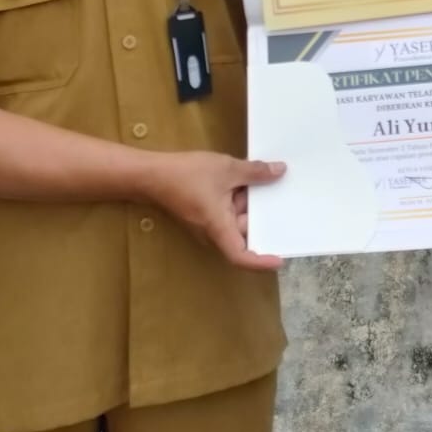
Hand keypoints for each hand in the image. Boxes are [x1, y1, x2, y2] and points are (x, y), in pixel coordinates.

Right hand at [145, 151, 285, 270]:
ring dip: (247, 201)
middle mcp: (213, 232)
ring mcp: (208, 223)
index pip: (240, 256)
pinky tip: (245, 177)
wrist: (151, 174)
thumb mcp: (227, 169)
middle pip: (242, 232)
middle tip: (278, 193)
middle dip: (258, 214)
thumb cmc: (187, 175)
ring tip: (261, 177)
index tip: (279, 260)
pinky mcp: (204, 213)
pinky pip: (227, 211)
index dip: (261, 262)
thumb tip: (280, 171)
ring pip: (236, 218)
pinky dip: (237, 197)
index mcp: (219, 228)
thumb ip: (255, 172)